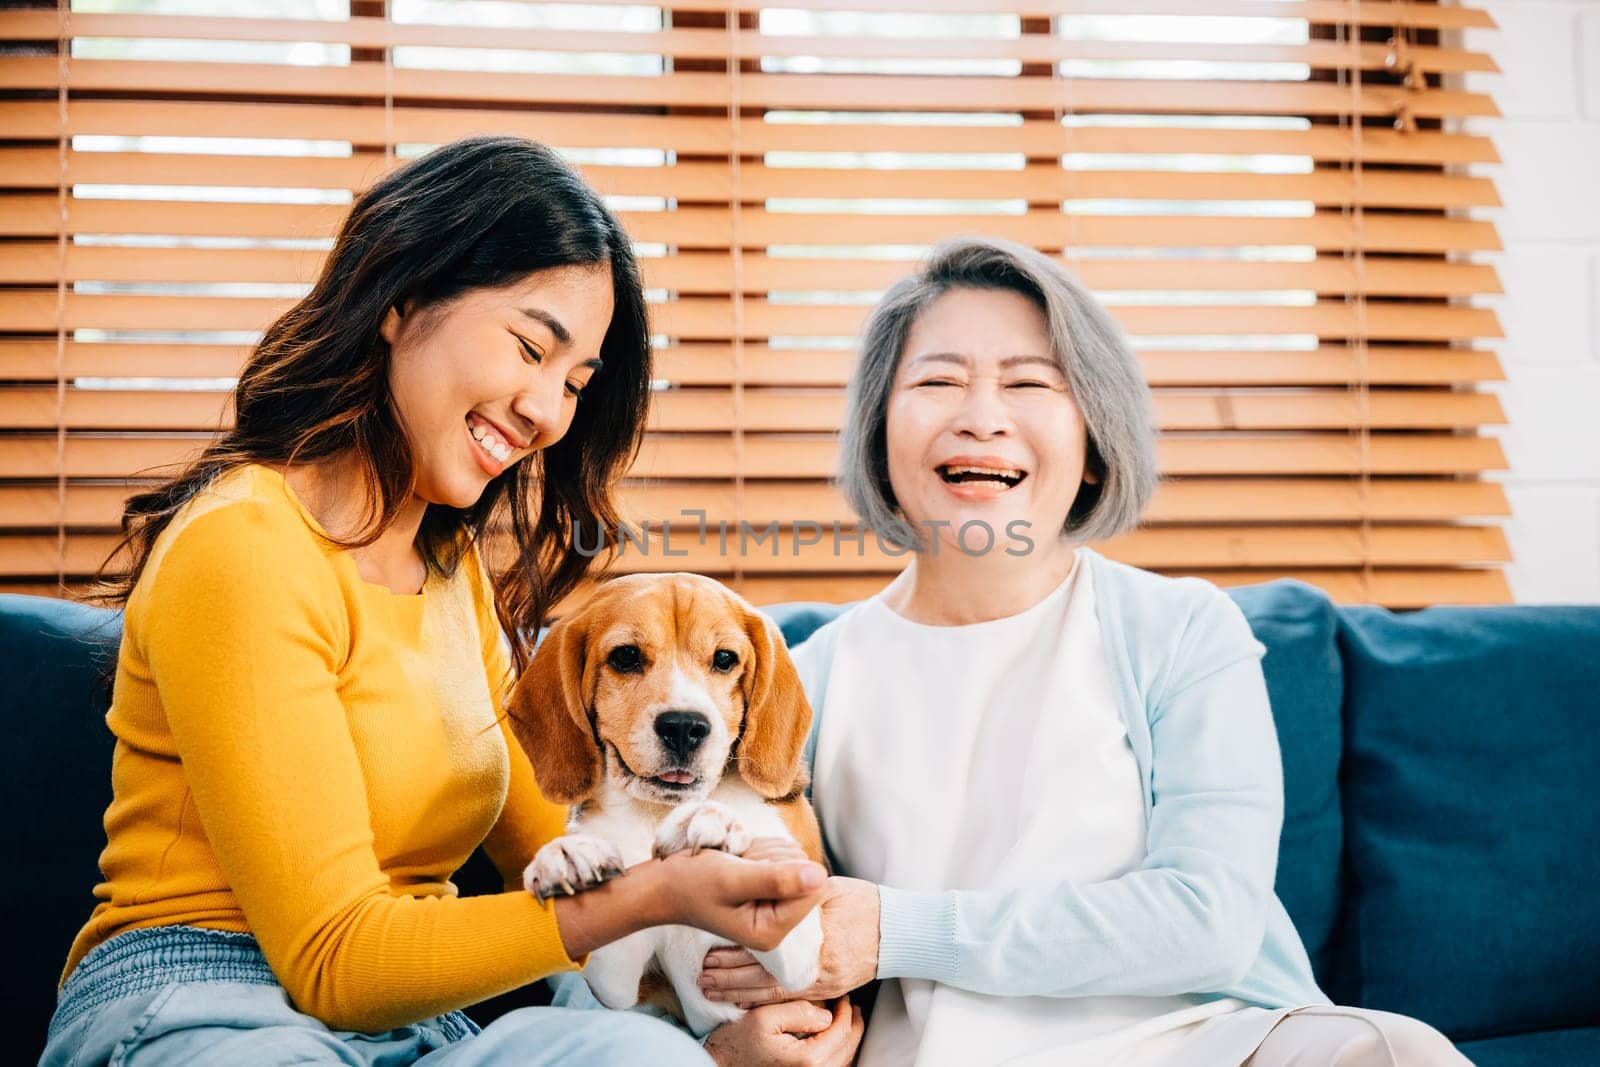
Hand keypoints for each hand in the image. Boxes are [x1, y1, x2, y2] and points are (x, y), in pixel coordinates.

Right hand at [658, 846, 827, 951]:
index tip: (752, 869)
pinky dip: (762, 850)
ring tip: (736, 864)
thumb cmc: (692, 883)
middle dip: (773, 859)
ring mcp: (774, 906)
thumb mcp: (733, 879)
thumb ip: (777, 879)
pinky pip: (783, 854)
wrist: (664, 883)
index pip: (814, 890)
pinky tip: (739, 861)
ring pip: (795, 859)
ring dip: (765, 852)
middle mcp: (778, 923)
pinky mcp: (768, 889)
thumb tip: (821, 875)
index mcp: (772, 931)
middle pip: (806, 872)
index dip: (788, 867)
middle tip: (739, 866)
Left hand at [700, 876, 879, 1005]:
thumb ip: (797, 894)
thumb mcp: (829, 891)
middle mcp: (815, 967)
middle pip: (762, 978)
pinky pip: (789, 999)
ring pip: (772, 993)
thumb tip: (767, 886)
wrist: (899, 930)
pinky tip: (743, 1001)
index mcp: (813, 939)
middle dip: (730, 978)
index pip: (764, 954)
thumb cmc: (864, 904)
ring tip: (713, 989)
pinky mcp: (828, 989)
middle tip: (703, 976)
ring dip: (740, 991)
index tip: (709, 956)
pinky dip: (763, 1000)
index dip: (734, 957)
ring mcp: (822, 982)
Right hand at [704, 996, 863, 1066]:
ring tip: (847, 1020)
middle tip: (851, 1006)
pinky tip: (833, 1040)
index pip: (841, 1031)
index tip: (843, 995)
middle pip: (847, 1048)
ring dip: (847, 1039)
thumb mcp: (765, 1018)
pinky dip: (838, 1053)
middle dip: (852, 1024)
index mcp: (808, 1059)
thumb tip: (827, 1014)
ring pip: (842, 1061)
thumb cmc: (738, 1043)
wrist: (721, 1066)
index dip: (846, 1010)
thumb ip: (799, 1013)